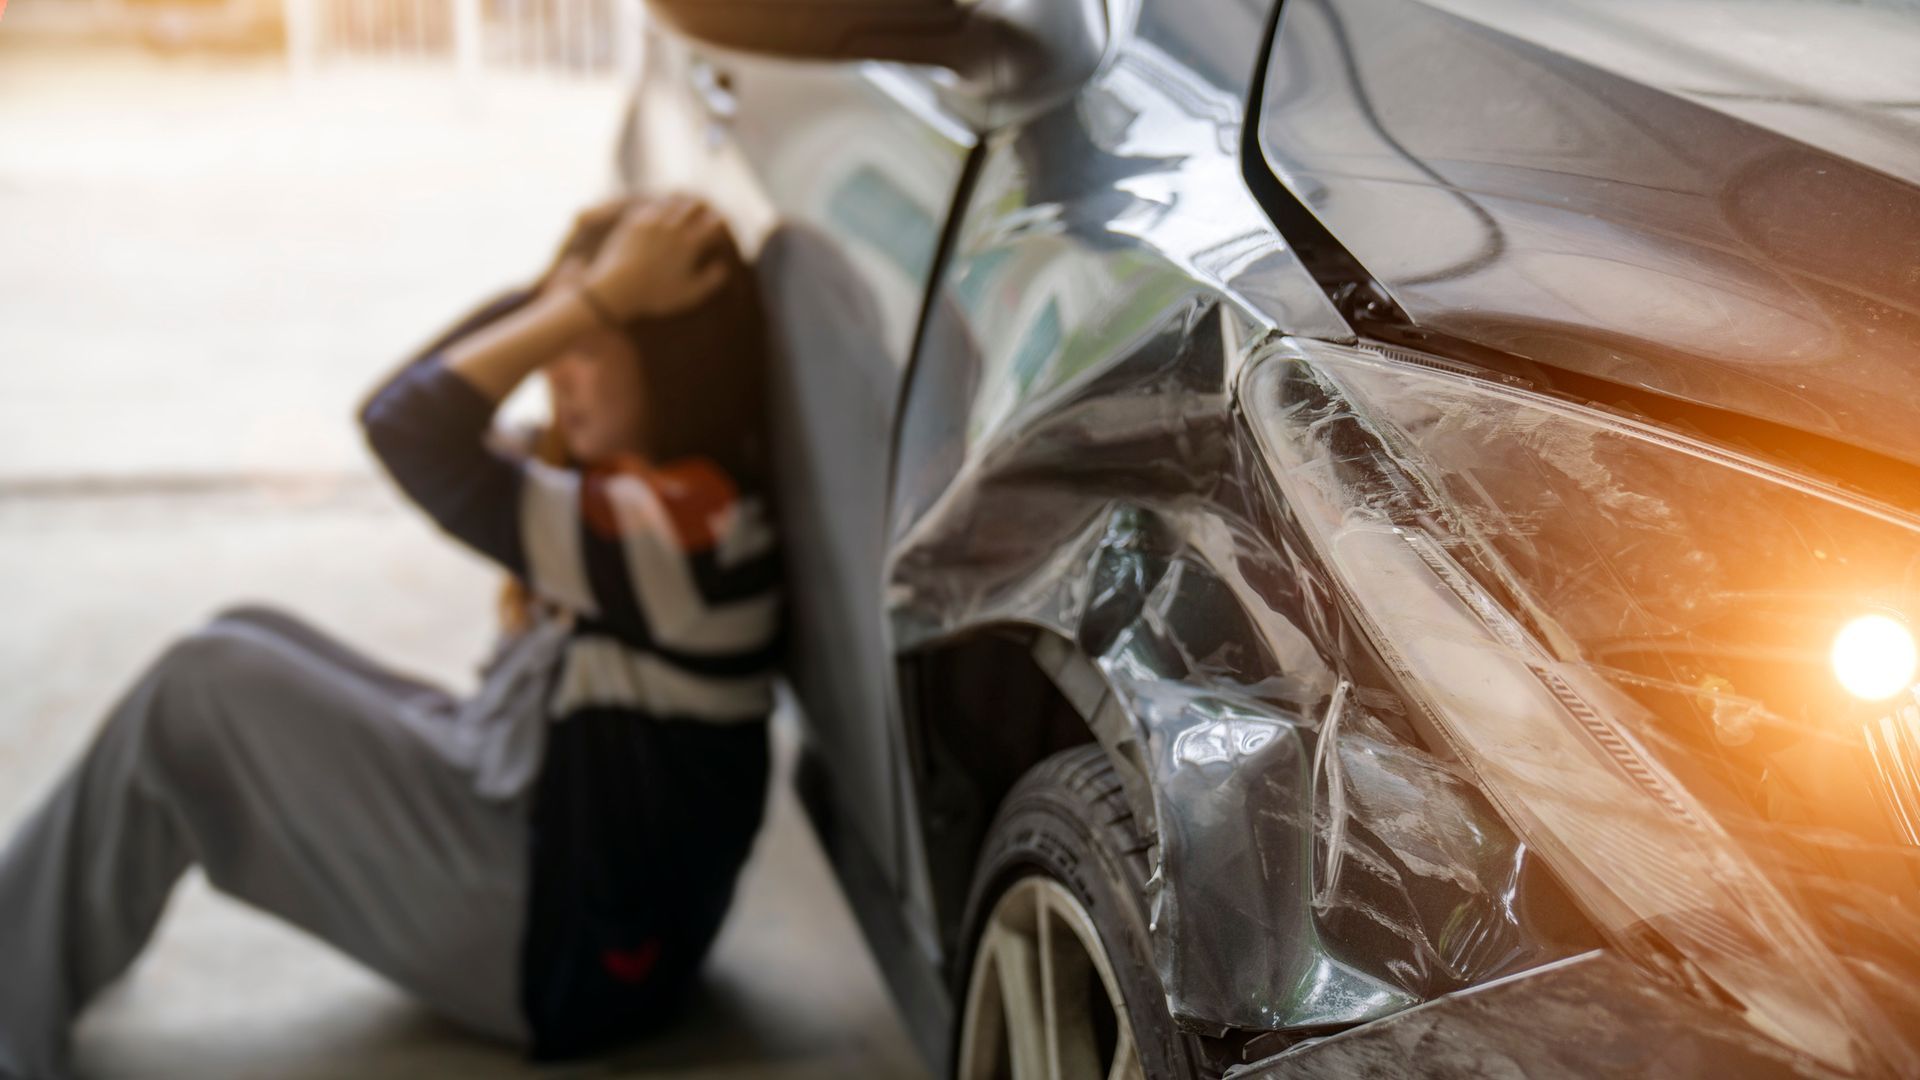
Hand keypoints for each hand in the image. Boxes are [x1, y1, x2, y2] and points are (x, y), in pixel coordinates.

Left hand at [581, 195, 730, 320]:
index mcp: (689, 244)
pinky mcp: (633, 223)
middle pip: (691, 207)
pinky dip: (660, 206)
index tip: (721, 222)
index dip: (719, 221)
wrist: (617, 290)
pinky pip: (651, 207)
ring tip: (684, 203)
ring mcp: (651, 223)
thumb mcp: (689, 295)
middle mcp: (672, 228)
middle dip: (700, 207)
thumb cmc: (656, 296)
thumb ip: (710, 281)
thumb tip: (722, 267)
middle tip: (704, 208)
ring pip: (671, 203)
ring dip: (680, 203)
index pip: (711, 224)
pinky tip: (660, 209)